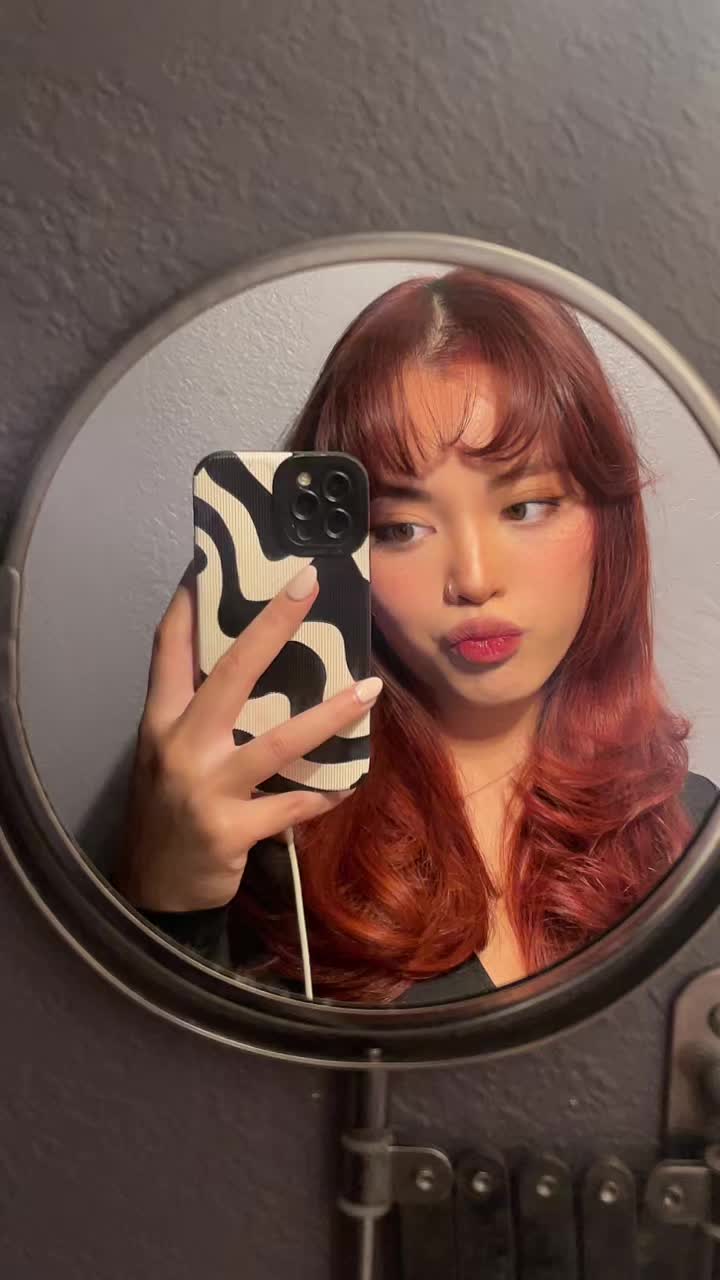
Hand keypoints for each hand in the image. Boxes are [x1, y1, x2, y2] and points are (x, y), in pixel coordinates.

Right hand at [116, 561, 380, 911]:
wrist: (153, 890)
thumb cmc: (168, 810)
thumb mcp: (168, 753)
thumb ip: (199, 712)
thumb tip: (249, 663)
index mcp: (161, 720)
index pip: (170, 647)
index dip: (192, 602)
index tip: (214, 560)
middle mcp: (180, 746)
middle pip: (231, 673)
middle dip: (273, 624)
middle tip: (308, 584)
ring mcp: (206, 789)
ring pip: (276, 740)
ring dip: (328, 713)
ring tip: (368, 689)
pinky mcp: (231, 830)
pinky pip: (291, 805)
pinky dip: (324, 793)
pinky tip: (350, 782)